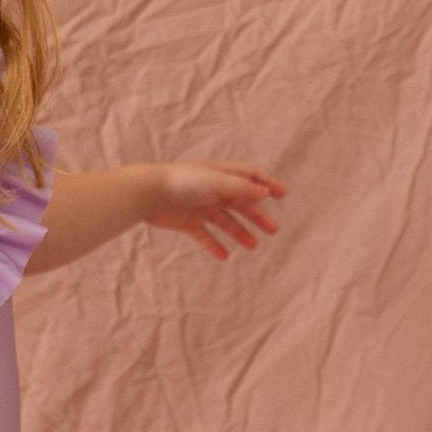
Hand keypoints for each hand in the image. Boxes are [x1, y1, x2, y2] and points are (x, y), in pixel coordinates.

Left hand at [144, 162, 284, 260]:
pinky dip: (215, 245)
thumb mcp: (217, 183)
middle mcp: (213, 190)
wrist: (150, 194)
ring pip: (226, 222)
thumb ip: (241, 189)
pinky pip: (205, 236)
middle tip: (273, 230)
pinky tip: (225, 256)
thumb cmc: (183, 183)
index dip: (266, 185)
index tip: (282, 195)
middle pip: (241, 203)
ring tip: (253, 246)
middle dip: (258, 216)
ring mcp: (201, 207)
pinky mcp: (188, 223)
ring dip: (240, 233)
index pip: (250, 178)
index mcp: (221, 176)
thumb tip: (265, 193)